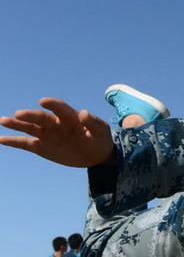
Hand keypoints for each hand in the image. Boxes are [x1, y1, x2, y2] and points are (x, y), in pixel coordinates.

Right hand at [0, 98, 114, 166]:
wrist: (96, 155)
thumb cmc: (100, 139)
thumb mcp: (101, 132)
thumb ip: (93, 123)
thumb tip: (84, 113)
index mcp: (70, 116)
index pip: (60, 108)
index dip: (52, 104)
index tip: (43, 101)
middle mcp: (55, 123)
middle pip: (40, 117)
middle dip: (30, 115)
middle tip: (18, 114)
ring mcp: (47, 134)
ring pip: (29, 128)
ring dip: (16, 124)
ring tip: (3, 120)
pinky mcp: (42, 147)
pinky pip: (25, 143)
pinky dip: (13, 141)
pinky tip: (1, 139)